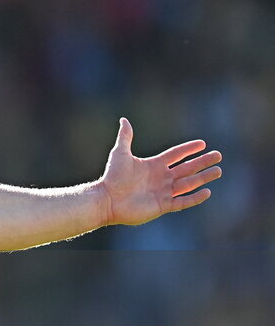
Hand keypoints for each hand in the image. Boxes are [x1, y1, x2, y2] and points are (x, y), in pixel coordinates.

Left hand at [99, 118, 221, 225]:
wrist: (107, 199)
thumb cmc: (112, 176)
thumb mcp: (120, 153)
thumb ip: (125, 137)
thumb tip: (124, 119)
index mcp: (153, 165)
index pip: (176, 155)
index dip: (188, 149)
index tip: (203, 144)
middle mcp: (160, 178)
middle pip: (187, 168)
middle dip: (202, 162)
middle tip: (218, 156)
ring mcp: (162, 192)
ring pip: (188, 184)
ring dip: (203, 177)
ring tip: (218, 171)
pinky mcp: (162, 206)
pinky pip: (182, 202)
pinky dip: (194, 198)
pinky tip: (207, 192)